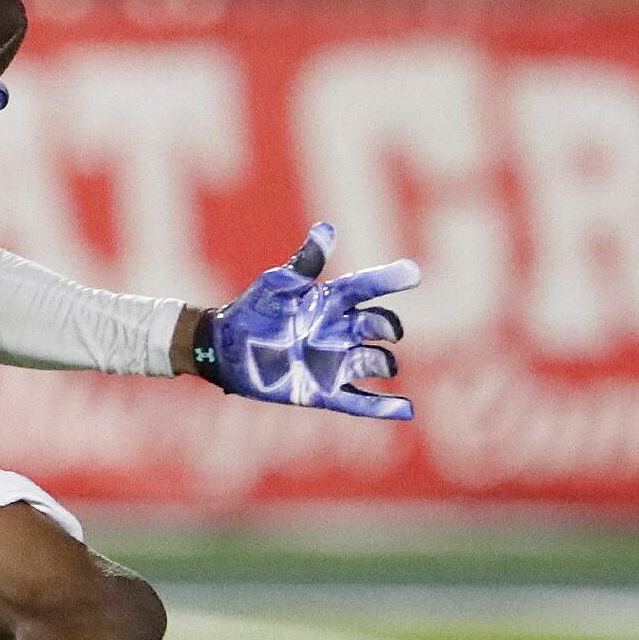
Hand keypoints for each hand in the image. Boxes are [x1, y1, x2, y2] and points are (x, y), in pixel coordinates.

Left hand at [196, 222, 417, 419]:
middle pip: (378, 326)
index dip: (388, 279)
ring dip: (383, 364)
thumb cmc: (254, 310)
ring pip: (375, 362)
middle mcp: (342, 331)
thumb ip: (303, 264)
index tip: (412, 272)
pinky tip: (407, 410)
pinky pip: (359, 402)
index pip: (366, 288)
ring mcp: (335, 362)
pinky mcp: (324, 391)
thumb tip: (325, 229)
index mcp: (332, 302)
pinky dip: (383, 407)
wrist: (225, 348)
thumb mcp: (276, 285)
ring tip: (382, 364)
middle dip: (388, 327)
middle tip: (386, 329)